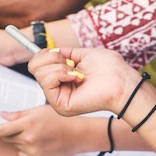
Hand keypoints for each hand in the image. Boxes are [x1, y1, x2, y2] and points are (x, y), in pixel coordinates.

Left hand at [0, 105, 87, 155]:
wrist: (77, 135)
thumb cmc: (59, 120)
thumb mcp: (38, 111)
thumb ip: (18, 115)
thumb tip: (2, 116)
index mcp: (28, 124)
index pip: (0, 130)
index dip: (0, 128)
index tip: (4, 126)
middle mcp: (29, 138)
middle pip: (6, 138)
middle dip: (11, 133)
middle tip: (24, 128)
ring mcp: (33, 151)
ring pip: (15, 146)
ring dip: (20, 141)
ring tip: (36, 135)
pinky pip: (22, 154)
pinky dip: (27, 150)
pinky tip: (40, 143)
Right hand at [28, 47, 143, 117]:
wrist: (122, 81)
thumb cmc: (110, 69)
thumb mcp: (83, 55)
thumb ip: (65, 54)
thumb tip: (50, 50)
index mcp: (62, 81)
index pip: (37, 65)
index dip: (45, 54)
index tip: (60, 52)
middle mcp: (58, 91)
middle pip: (33, 67)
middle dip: (52, 57)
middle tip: (71, 62)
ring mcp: (58, 99)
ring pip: (39, 72)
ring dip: (60, 65)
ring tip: (77, 72)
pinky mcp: (60, 105)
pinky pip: (47, 81)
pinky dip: (61, 73)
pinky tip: (77, 77)